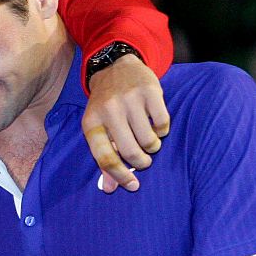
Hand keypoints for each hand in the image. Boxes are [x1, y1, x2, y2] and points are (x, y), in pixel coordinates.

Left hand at [82, 54, 169, 192]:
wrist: (114, 66)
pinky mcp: (150, 91)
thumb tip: (111, 188)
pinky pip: (163, 124)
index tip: (132, 186)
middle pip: (130, 152)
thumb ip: (105, 158)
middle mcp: (109, 110)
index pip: (105, 158)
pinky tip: (154, 122)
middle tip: (143, 160)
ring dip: (153, 147)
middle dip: (141, 162)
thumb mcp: (98, 128)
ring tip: (148, 139)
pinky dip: (162, 130)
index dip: (119, 176)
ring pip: (149, 140)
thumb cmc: (106, 105)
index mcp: (91, 123)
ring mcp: (129, 99)